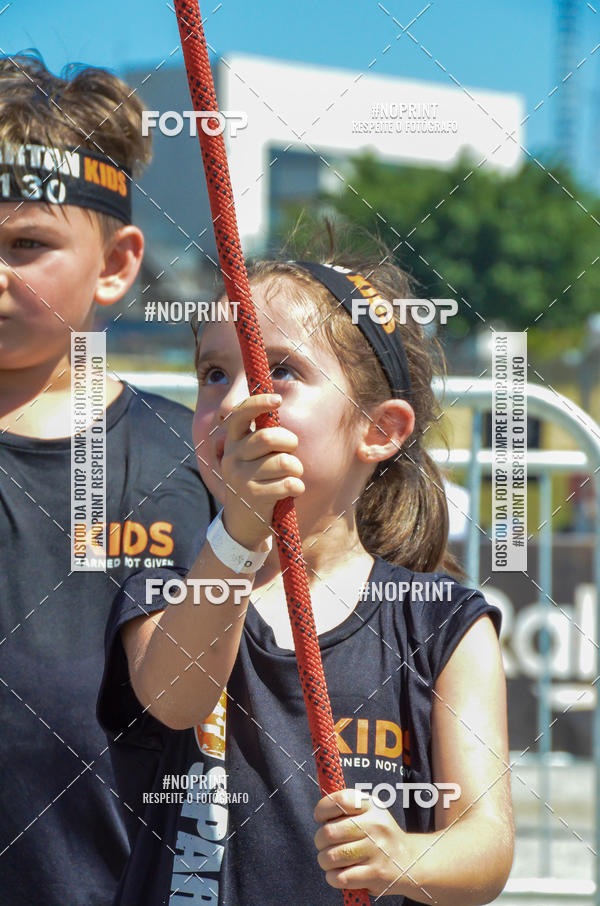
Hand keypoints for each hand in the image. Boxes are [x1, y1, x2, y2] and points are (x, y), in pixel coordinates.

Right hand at [220, 393, 304, 549]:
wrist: (242, 522)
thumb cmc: (257, 481)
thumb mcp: (251, 456)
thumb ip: (262, 436)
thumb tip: (276, 402)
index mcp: (232, 441)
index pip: (240, 414)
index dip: (259, 403)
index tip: (278, 399)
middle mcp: (232, 457)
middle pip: (269, 437)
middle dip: (290, 442)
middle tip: (292, 452)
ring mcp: (240, 477)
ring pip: (283, 462)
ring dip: (296, 469)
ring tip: (292, 476)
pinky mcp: (252, 496)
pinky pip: (288, 484)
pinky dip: (297, 487)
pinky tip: (291, 491)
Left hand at [314, 789, 410, 896]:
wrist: (409, 861)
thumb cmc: (379, 835)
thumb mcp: (369, 812)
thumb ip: (345, 807)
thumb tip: (319, 813)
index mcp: (372, 806)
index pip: (340, 800)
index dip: (322, 809)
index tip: (320, 818)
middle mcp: (376, 826)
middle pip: (329, 832)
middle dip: (319, 840)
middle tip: (323, 844)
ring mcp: (377, 851)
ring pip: (331, 857)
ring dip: (324, 860)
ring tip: (330, 859)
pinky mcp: (375, 875)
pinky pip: (340, 877)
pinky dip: (333, 877)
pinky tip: (339, 873)